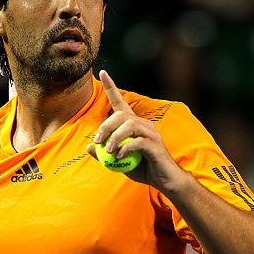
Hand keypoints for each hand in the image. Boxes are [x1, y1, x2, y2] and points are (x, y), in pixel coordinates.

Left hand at [86, 70, 185, 189]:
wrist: (165, 180)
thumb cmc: (144, 168)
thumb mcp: (119, 162)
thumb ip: (105, 154)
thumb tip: (89, 147)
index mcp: (134, 125)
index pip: (120, 101)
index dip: (111, 86)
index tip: (102, 72)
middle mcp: (143, 124)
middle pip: (121, 115)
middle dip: (105, 127)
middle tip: (97, 142)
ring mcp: (150, 133)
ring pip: (129, 125)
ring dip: (114, 138)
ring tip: (109, 152)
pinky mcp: (155, 145)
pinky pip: (137, 142)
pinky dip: (125, 149)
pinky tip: (120, 158)